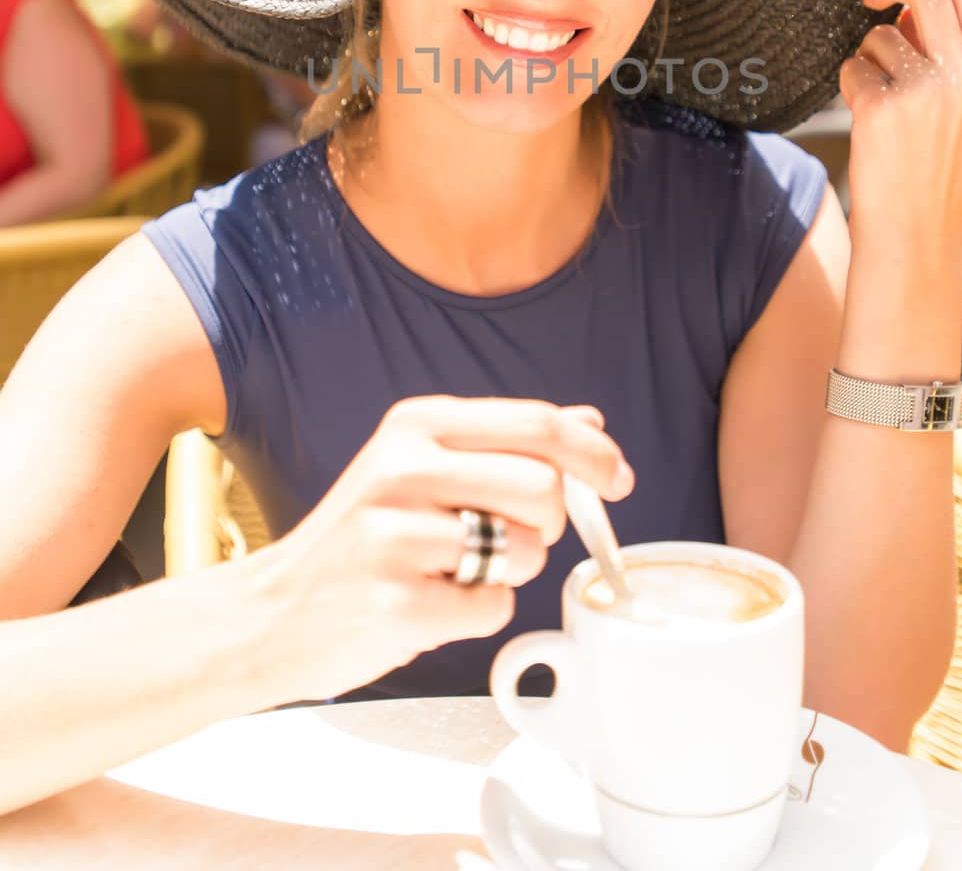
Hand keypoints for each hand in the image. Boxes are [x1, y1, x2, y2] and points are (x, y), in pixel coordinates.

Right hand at [260, 395, 632, 702]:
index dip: (593, 453)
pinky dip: (476, 613)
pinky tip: (428, 602)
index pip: (536, 424)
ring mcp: (397, 536)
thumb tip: (590, 420)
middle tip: (505, 538)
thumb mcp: (422, 465)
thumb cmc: (362, 538)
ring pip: (526, 552)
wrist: (271, 613)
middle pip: (544, 489)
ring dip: (507, 571)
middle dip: (546, 525)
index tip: (618, 478)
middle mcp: (404, 467)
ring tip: (450, 570)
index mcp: (417, 424)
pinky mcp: (399, 602)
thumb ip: (506, 441)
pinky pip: (494, 607)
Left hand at [839, 0, 961, 252]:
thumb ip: (946, 55)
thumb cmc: (930, 170)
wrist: (914, 236)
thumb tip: (906, 2)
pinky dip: (849, 85)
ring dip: (866, 56)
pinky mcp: (882, 109)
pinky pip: (852, 67)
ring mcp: (924, 91)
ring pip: (878, 34)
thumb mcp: (961, 110)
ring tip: (877, 99)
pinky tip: (864, 120)